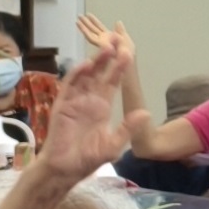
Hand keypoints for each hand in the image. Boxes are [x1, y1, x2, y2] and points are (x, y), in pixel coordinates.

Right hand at [40, 22, 138, 180]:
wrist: (66, 169)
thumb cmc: (87, 158)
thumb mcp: (113, 144)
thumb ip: (127, 128)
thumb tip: (146, 113)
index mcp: (103, 106)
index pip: (114, 81)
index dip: (120, 67)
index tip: (130, 52)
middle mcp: (89, 99)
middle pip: (100, 73)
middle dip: (109, 57)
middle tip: (118, 39)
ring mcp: (75, 100)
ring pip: (86, 75)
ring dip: (95, 61)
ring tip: (106, 46)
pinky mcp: (63, 105)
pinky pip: (70, 86)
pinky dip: (77, 74)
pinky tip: (87, 65)